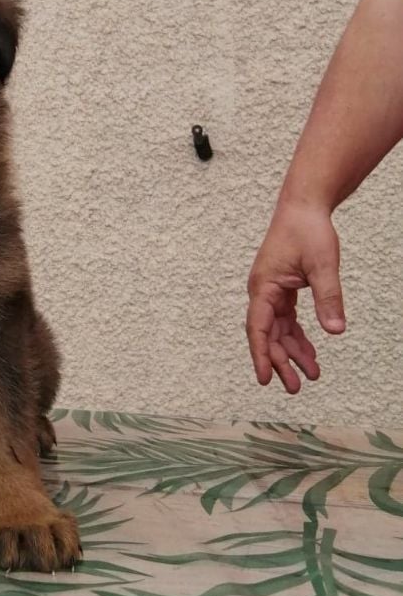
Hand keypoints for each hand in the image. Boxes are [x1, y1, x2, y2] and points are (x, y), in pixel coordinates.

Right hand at [246, 201, 346, 392]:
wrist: (304, 207)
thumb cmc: (308, 231)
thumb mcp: (322, 265)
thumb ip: (328, 298)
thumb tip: (336, 332)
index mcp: (264, 287)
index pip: (259, 328)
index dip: (261, 355)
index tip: (265, 379)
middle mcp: (263, 292)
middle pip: (268, 335)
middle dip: (281, 361)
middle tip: (296, 388)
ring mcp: (271, 291)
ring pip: (279, 330)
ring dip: (292, 352)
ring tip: (312, 374)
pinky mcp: (282, 288)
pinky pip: (287, 319)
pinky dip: (298, 336)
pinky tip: (310, 351)